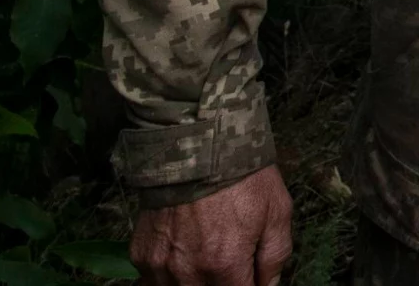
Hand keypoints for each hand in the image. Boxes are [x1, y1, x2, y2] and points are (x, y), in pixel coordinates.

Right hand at [130, 165, 293, 285]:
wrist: (197, 145)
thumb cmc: (241, 177)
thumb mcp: (277, 212)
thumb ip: (275, 257)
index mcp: (224, 265)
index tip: (251, 275)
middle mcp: (188, 273)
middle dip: (223, 283)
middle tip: (230, 262)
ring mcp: (159, 266)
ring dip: (196, 283)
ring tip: (208, 256)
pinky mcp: (141, 255)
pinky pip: (154, 280)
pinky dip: (170, 275)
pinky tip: (185, 254)